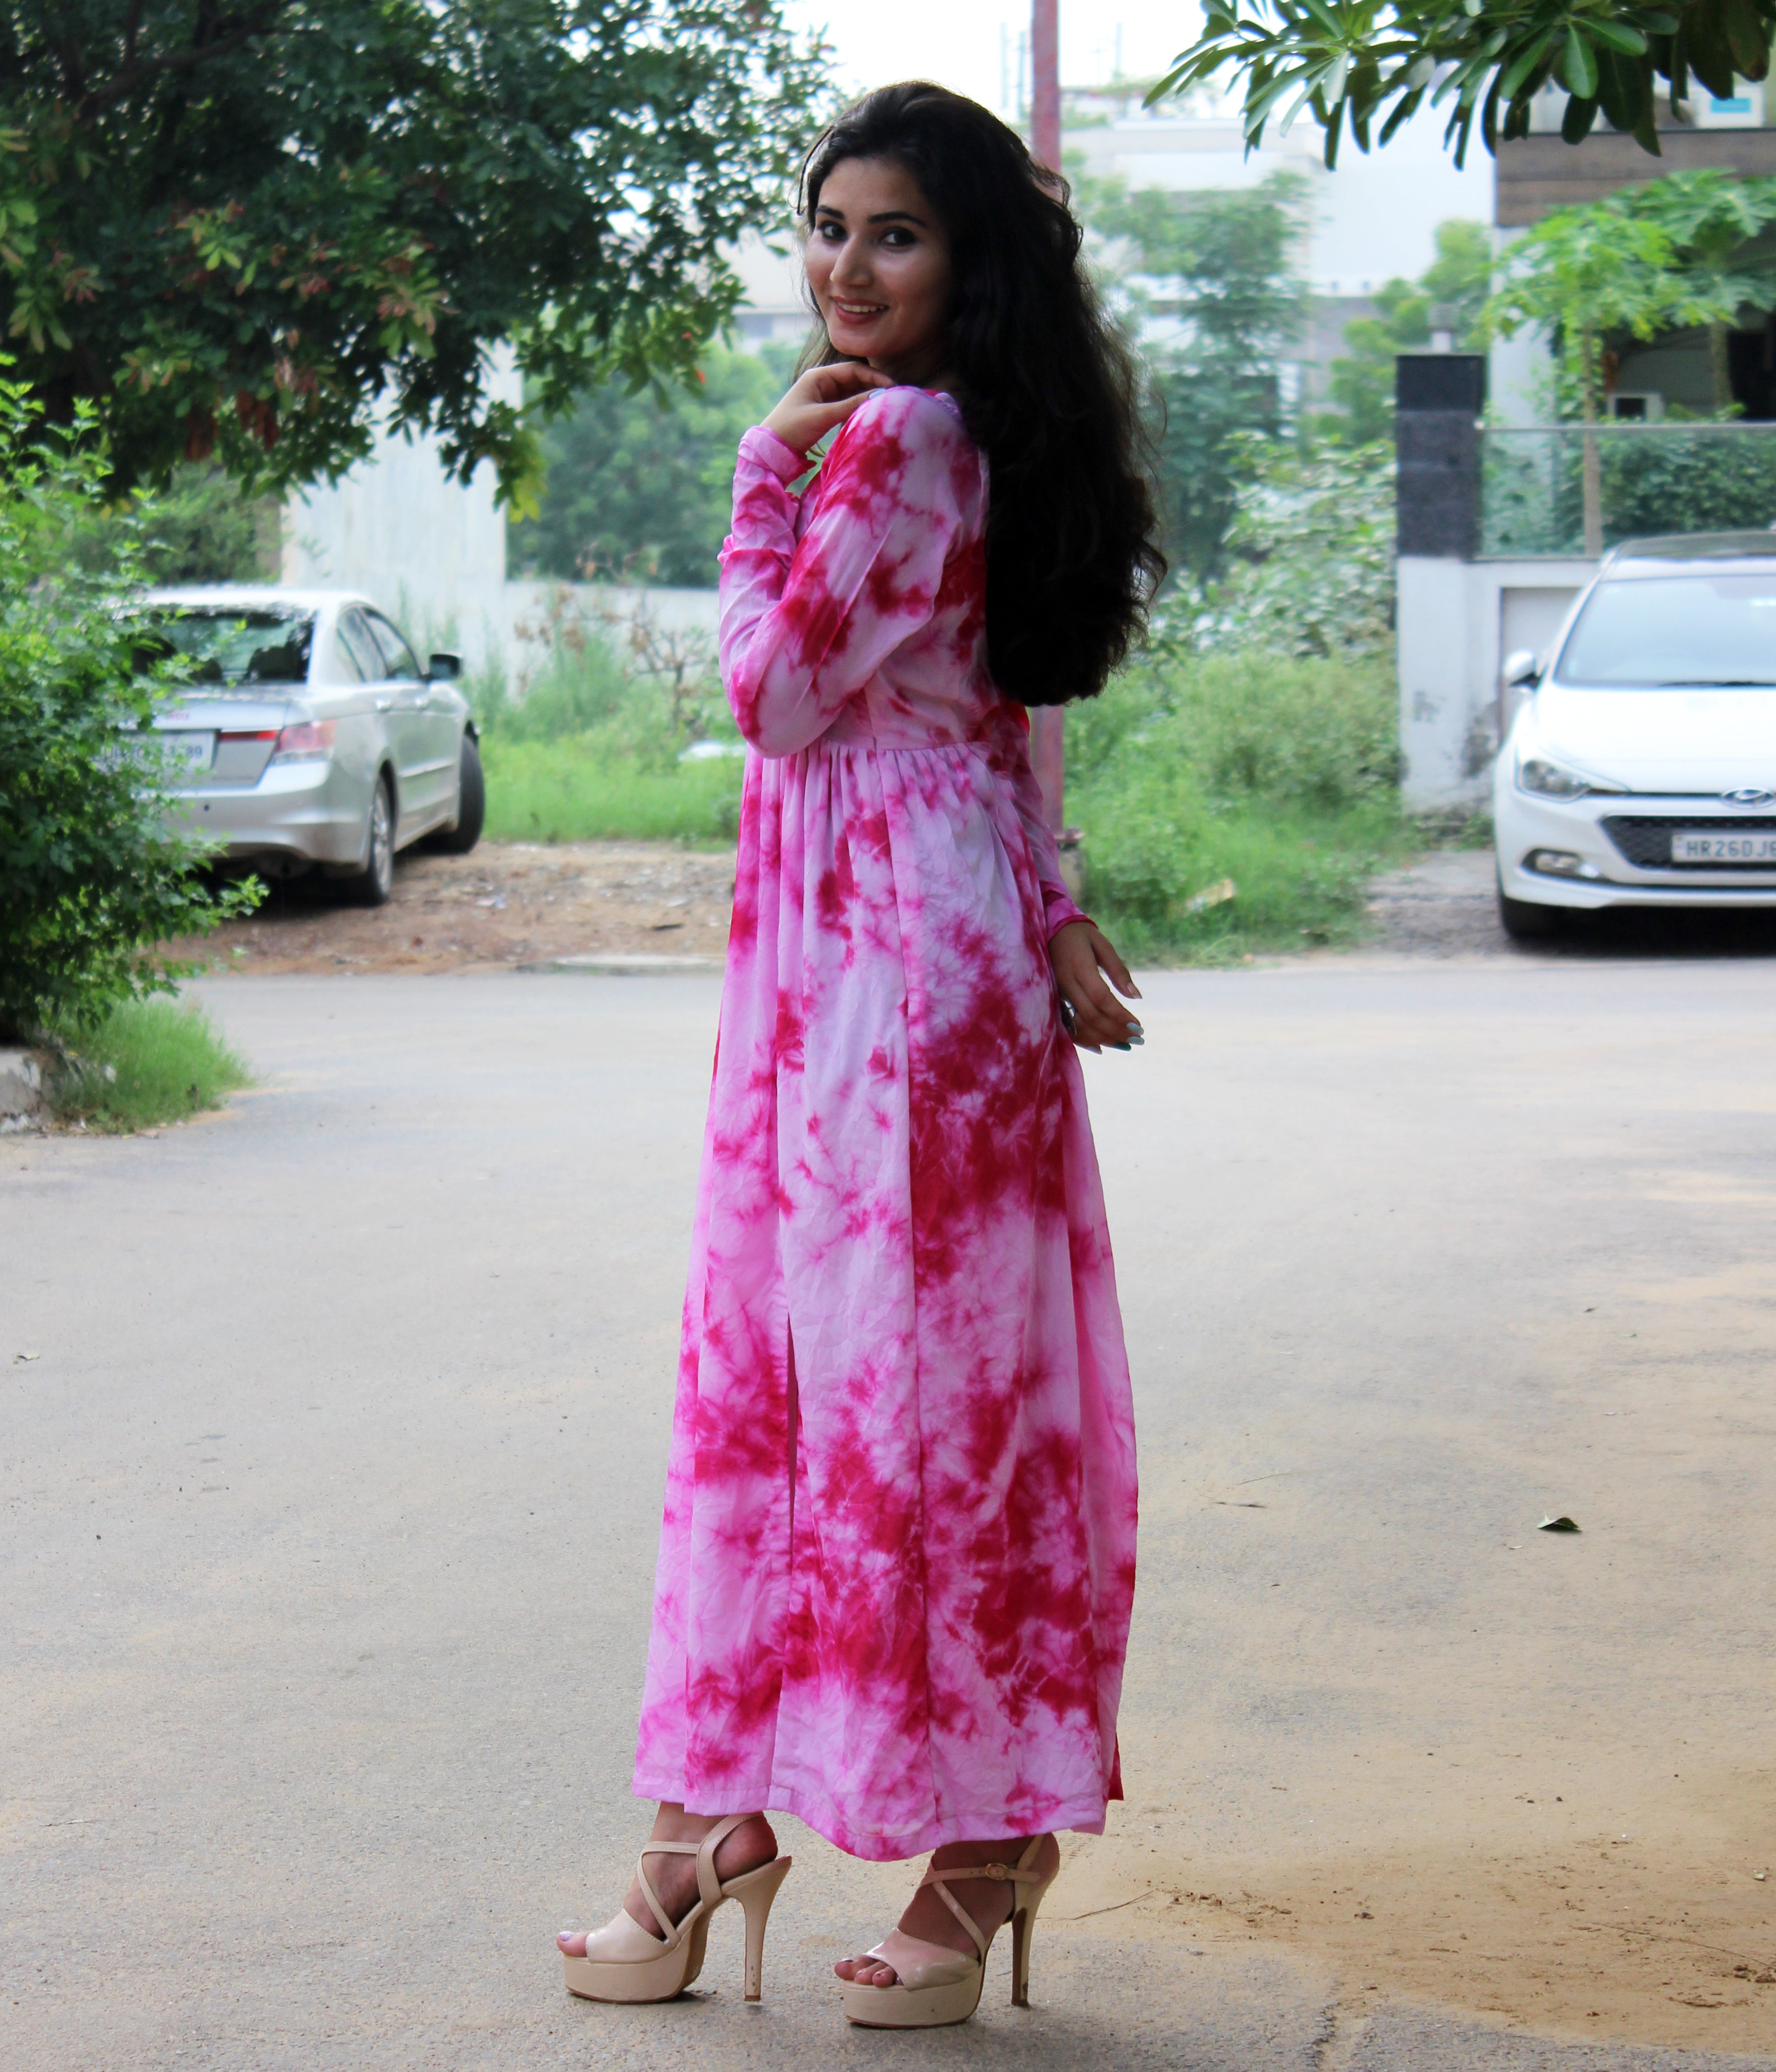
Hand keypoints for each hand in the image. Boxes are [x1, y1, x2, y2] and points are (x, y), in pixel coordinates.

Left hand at [762, 361, 894, 455]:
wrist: (771, 448)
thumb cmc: (792, 428)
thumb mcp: (823, 416)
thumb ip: (850, 406)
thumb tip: (879, 397)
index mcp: (818, 376)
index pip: (853, 370)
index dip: (874, 377)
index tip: (892, 387)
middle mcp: (821, 382)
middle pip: (854, 381)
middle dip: (873, 388)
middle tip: (893, 399)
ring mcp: (823, 397)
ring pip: (852, 395)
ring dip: (866, 401)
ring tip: (884, 409)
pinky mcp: (824, 411)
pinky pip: (846, 407)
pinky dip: (857, 411)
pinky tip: (867, 419)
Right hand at [1050, 921, 1142, 1053]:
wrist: (1049, 929)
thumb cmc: (1080, 935)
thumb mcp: (1102, 945)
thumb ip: (1118, 970)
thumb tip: (1136, 997)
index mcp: (1080, 967)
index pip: (1101, 998)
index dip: (1120, 1015)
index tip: (1138, 1026)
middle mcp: (1066, 983)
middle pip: (1091, 1015)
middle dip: (1116, 1031)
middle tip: (1137, 1039)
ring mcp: (1058, 993)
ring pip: (1079, 1024)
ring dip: (1103, 1038)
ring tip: (1124, 1044)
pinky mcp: (1054, 999)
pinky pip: (1067, 1024)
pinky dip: (1083, 1039)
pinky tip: (1100, 1047)